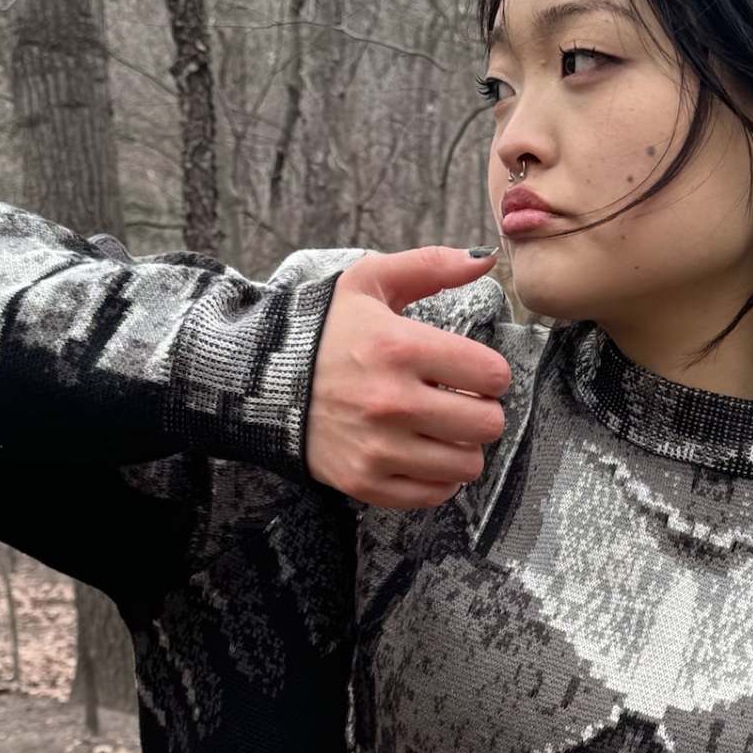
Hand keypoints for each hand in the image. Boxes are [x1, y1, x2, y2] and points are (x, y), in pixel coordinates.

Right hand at [306, 246, 510, 507]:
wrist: (260, 381)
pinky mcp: (365, 481)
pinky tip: (421, 452)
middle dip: (482, 411)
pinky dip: (437, 477)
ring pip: (467, 465)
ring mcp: (378, 448)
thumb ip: (430, 265)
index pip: (492, 374)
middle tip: (459, 401)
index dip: (489, 372)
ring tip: (440, 428)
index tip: (470, 371)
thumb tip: (485, 258)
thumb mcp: (369, 282)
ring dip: (462, 446)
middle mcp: (392, 402)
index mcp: (399, 348)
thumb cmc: (325, 330)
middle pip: (487, 425)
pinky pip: (434, 494)